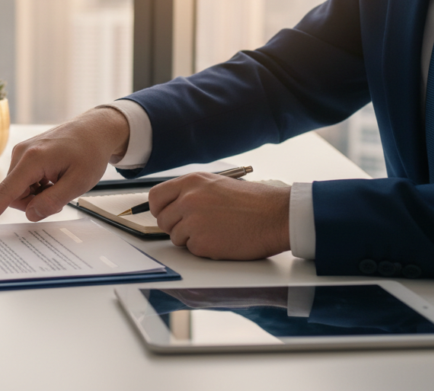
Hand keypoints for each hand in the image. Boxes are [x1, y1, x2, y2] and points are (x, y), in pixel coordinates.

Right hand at [0, 107, 128, 233]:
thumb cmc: (89, 152)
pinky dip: (37, 186)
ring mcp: (21, 152)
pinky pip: (23, 181)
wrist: (94, 130)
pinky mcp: (24, 154)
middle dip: (33, 203)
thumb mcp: (79, 183)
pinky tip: (54, 176)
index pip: (5, 192)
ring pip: (19, 190)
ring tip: (58, 182)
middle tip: (59, 194)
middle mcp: (21, 153)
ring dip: (37, 194)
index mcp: (32, 159)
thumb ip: (53, 201)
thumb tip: (30, 214)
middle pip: (14, 195)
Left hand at [147, 173, 290, 259]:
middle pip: (163, 220)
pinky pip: (192, 250)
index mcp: (191, 182)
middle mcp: (187, 200)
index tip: (166, 214)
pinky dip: (204, 249)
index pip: (156, 197)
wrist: (277, 215)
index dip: (159, 209)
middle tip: (195, 227)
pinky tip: (223, 240)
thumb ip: (192, 192)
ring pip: (176, 237)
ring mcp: (193, 222)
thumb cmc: (254, 201)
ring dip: (191, 238)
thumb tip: (173, 204)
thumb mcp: (217, 184)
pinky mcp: (201, 243)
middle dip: (175, 226)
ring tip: (216, 231)